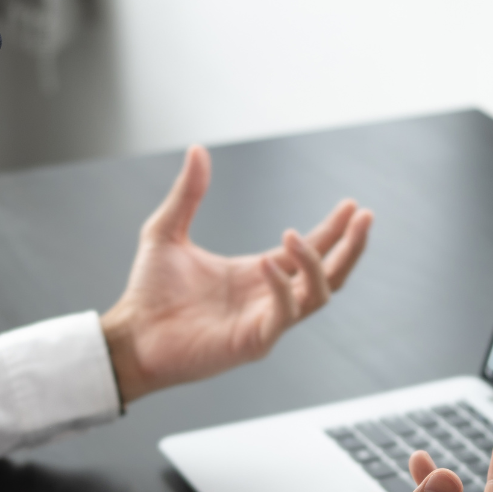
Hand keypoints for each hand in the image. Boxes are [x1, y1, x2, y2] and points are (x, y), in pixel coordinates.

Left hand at [99, 147, 371, 403]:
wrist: (130, 334)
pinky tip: (269, 264)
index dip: (334, 230)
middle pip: (330, 274)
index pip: (310, 250)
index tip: (351, 206)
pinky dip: (283, 288)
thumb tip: (198, 149)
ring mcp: (265, 322)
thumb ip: (188, 194)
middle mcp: (269, 297)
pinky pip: (285, 315)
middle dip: (351, 246)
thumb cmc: (148, 293)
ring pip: (318, 295)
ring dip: (317, 264)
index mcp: (258, 273)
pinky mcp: (254, 342)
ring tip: (295, 235)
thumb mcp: (167, 231)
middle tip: (363, 217)